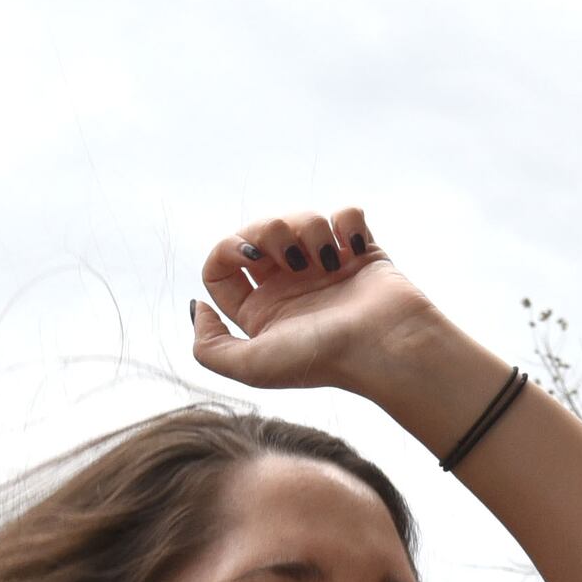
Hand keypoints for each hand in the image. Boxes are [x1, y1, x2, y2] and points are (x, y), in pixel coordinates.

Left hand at [189, 210, 458, 405]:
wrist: (383, 345)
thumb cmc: (321, 358)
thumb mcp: (249, 367)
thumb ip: (209, 347)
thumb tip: (198, 306)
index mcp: (262, 311)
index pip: (222, 267)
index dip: (226, 250)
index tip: (248, 255)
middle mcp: (291, 287)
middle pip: (257, 232)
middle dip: (268, 230)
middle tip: (290, 254)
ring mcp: (326, 267)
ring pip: (300, 218)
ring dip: (308, 228)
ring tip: (326, 260)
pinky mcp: (361, 251)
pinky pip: (345, 214)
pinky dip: (347, 223)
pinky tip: (352, 250)